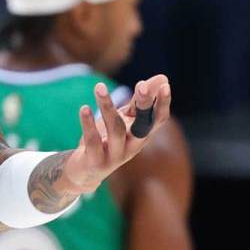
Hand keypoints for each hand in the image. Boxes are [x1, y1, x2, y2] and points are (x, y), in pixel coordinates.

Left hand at [62, 75, 171, 193]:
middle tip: (141, 84)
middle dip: (143, 105)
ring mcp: (115, 156)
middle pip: (142, 126)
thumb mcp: (123, 120)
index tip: (165, 85)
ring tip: (99, 87)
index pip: (158, 120)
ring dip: (108, 107)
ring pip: (115, 131)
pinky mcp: (96, 162)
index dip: (162, 104)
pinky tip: (84, 108)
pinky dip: (88, 124)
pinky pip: (93, 141)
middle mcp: (133, 147)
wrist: (84, 172)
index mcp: (141, 135)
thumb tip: (162, 77)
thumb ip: (138, 101)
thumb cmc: (106, 140)